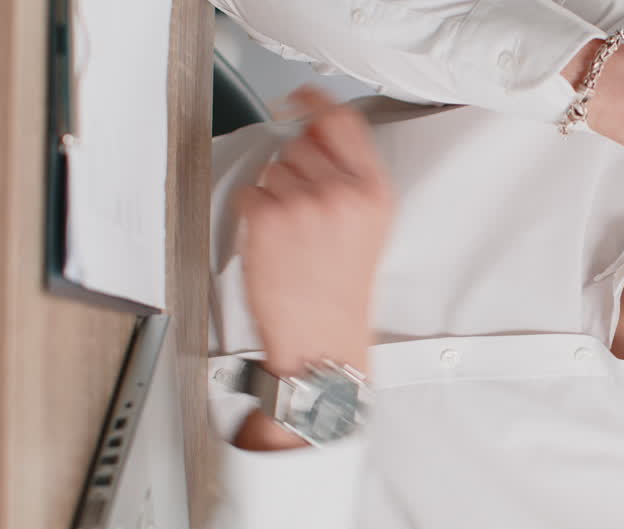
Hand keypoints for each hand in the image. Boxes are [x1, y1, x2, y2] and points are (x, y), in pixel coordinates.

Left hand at [234, 86, 393, 378]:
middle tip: (304, 208)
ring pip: (274, 168)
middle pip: (302, 143)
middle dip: (296, 167)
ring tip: (293, 232)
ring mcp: (304, 204)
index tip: (300, 98)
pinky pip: (250, 193)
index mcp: (373, 191)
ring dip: (275, 193)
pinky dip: (254, 213)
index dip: (315, 102)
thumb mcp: (371, 227)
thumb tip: (319, 133)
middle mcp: (342, 193)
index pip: (341, 121)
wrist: (322, 336)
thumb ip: (353, 176)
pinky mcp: (269, 219)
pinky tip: (274, 240)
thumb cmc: (342, 289)